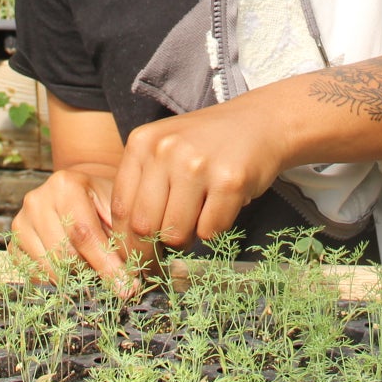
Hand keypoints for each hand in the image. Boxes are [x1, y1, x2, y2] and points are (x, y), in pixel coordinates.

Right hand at [10, 163, 129, 286]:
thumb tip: (126, 287)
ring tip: (89, 269)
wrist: (78, 194)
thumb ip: (122, 242)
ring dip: (73, 277)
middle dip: (90, 272)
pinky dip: (53, 280)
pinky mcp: (13, 243)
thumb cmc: (102, 203)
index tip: (125, 287)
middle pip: (64, 253)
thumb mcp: (117, 210)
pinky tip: (69, 270)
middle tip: (108, 277)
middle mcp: (36, 200)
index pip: (83, 233)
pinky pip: (33, 274)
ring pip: (47, 267)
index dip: (105, 264)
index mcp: (65, 185)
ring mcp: (20, 222)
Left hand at [109, 97, 287, 260]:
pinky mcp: (229, 181)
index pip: (120, 208)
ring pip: (176, 234)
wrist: (261, 123)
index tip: (135, 258)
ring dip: (186, 239)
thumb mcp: (164, 150)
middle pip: (144, 226)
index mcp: (142, 143)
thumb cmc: (207, 144)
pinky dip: (215, 229)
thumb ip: (141, 188)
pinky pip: (210, 231)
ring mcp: (197, 165)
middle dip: (154, 250)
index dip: (126, 241)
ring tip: (198, 217)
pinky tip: (222, 205)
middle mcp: (165, 150)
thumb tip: (127, 245)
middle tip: (165, 255)